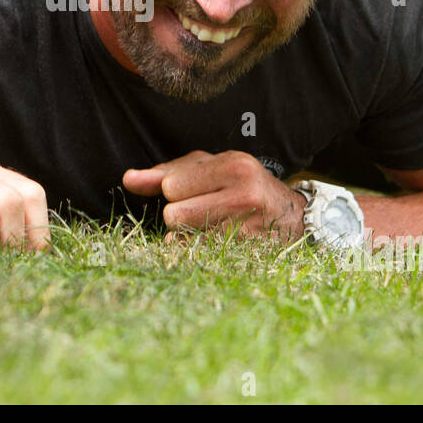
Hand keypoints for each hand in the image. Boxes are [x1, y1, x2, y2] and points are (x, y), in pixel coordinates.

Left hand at [124, 150, 305, 241]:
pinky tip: (218, 241)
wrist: (294, 217)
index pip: (171, 186)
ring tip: (212, 226)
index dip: (175, 192)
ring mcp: (247, 227)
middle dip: (181, 216)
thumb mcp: (210, 168)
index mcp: (233, 165)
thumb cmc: (242, 186)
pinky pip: (199, 257)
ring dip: (189, 237)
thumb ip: (165, 172)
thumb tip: (128, 180)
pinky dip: (199, 252)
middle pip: (174, 215)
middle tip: (204, 211)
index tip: (195, 191)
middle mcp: (243, 193)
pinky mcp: (247, 253)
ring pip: (184, 240)